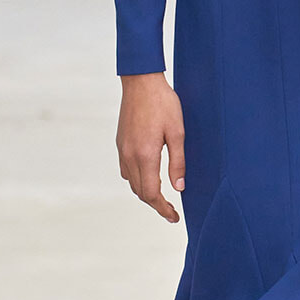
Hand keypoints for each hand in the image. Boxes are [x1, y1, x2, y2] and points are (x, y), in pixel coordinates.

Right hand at [116, 73, 185, 221]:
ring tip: (162, 196)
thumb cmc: (163, 103)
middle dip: (155, 204)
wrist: (141, 82)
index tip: (174, 217)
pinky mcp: (120, 143)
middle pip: (139, 191)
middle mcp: (130, 155)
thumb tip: (179, 188)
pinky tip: (148, 175)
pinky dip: (137, 179)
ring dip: (145, 192)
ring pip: (131, 182)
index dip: (162, 208)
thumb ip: (178, 162)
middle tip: (171, 211)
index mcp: (145, 155)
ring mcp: (122, 149)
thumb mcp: (178, 132)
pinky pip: (126, 170)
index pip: (151, 193)